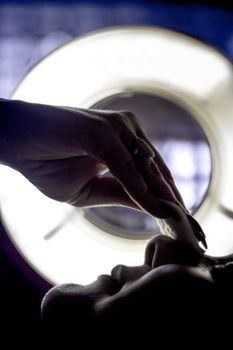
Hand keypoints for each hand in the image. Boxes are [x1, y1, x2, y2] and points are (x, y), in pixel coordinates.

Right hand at [1, 99, 184, 217]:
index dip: (168, 198)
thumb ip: (121, 194)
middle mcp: (126, 131)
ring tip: (181, 224)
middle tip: (191, 228)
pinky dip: (141, 190)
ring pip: (147, 169)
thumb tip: (150, 207)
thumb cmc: (47, 163)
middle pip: (158, 171)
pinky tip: (156, 211)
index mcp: (125, 142)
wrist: (16, 143)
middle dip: (173, 201)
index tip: (181, 221)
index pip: (153, 172)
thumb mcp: (90, 190)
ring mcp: (116, 128)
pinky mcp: (102, 131)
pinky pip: (127, 167)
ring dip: (164, 198)